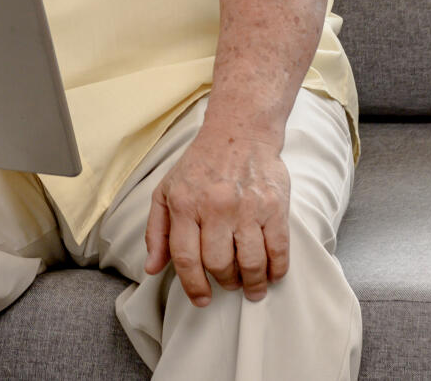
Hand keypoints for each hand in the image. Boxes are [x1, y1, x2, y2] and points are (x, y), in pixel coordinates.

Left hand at [143, 129, 290, 307]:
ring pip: (250, 262)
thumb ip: (156, 231)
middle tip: (229, 284)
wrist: (239, 131)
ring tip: (251, 287)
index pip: (186, 259)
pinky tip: (271, 274)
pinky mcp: (274, 205)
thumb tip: (152, 268)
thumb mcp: (166, 191)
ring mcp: (247, 207)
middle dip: (225, 282)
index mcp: (184, 204)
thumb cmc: (199, 165)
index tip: (201, 299)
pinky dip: (276, 269)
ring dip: (252, 283)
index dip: (194, 286)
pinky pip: (278, 248)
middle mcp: (215, 207)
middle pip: (219, 264)